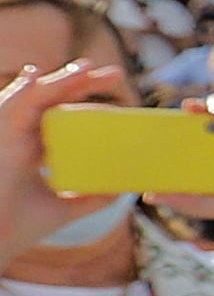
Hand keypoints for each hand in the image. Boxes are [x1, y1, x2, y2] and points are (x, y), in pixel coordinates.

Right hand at [0, 55, 131, 261]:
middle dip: (81, 84)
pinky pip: (7, 108)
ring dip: (59, 81)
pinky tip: (36, 76)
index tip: (117, 95)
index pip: (62, 116)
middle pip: (52, 101)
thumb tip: (121, 190)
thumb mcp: (63, 208)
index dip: (85, 102)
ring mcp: (6, 136)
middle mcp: (19, 138)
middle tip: (115, 73)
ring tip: (87, 68)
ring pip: (33, 98)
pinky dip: (21, 92)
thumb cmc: (17, 227)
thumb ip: (89, 198)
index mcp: (32, 149)